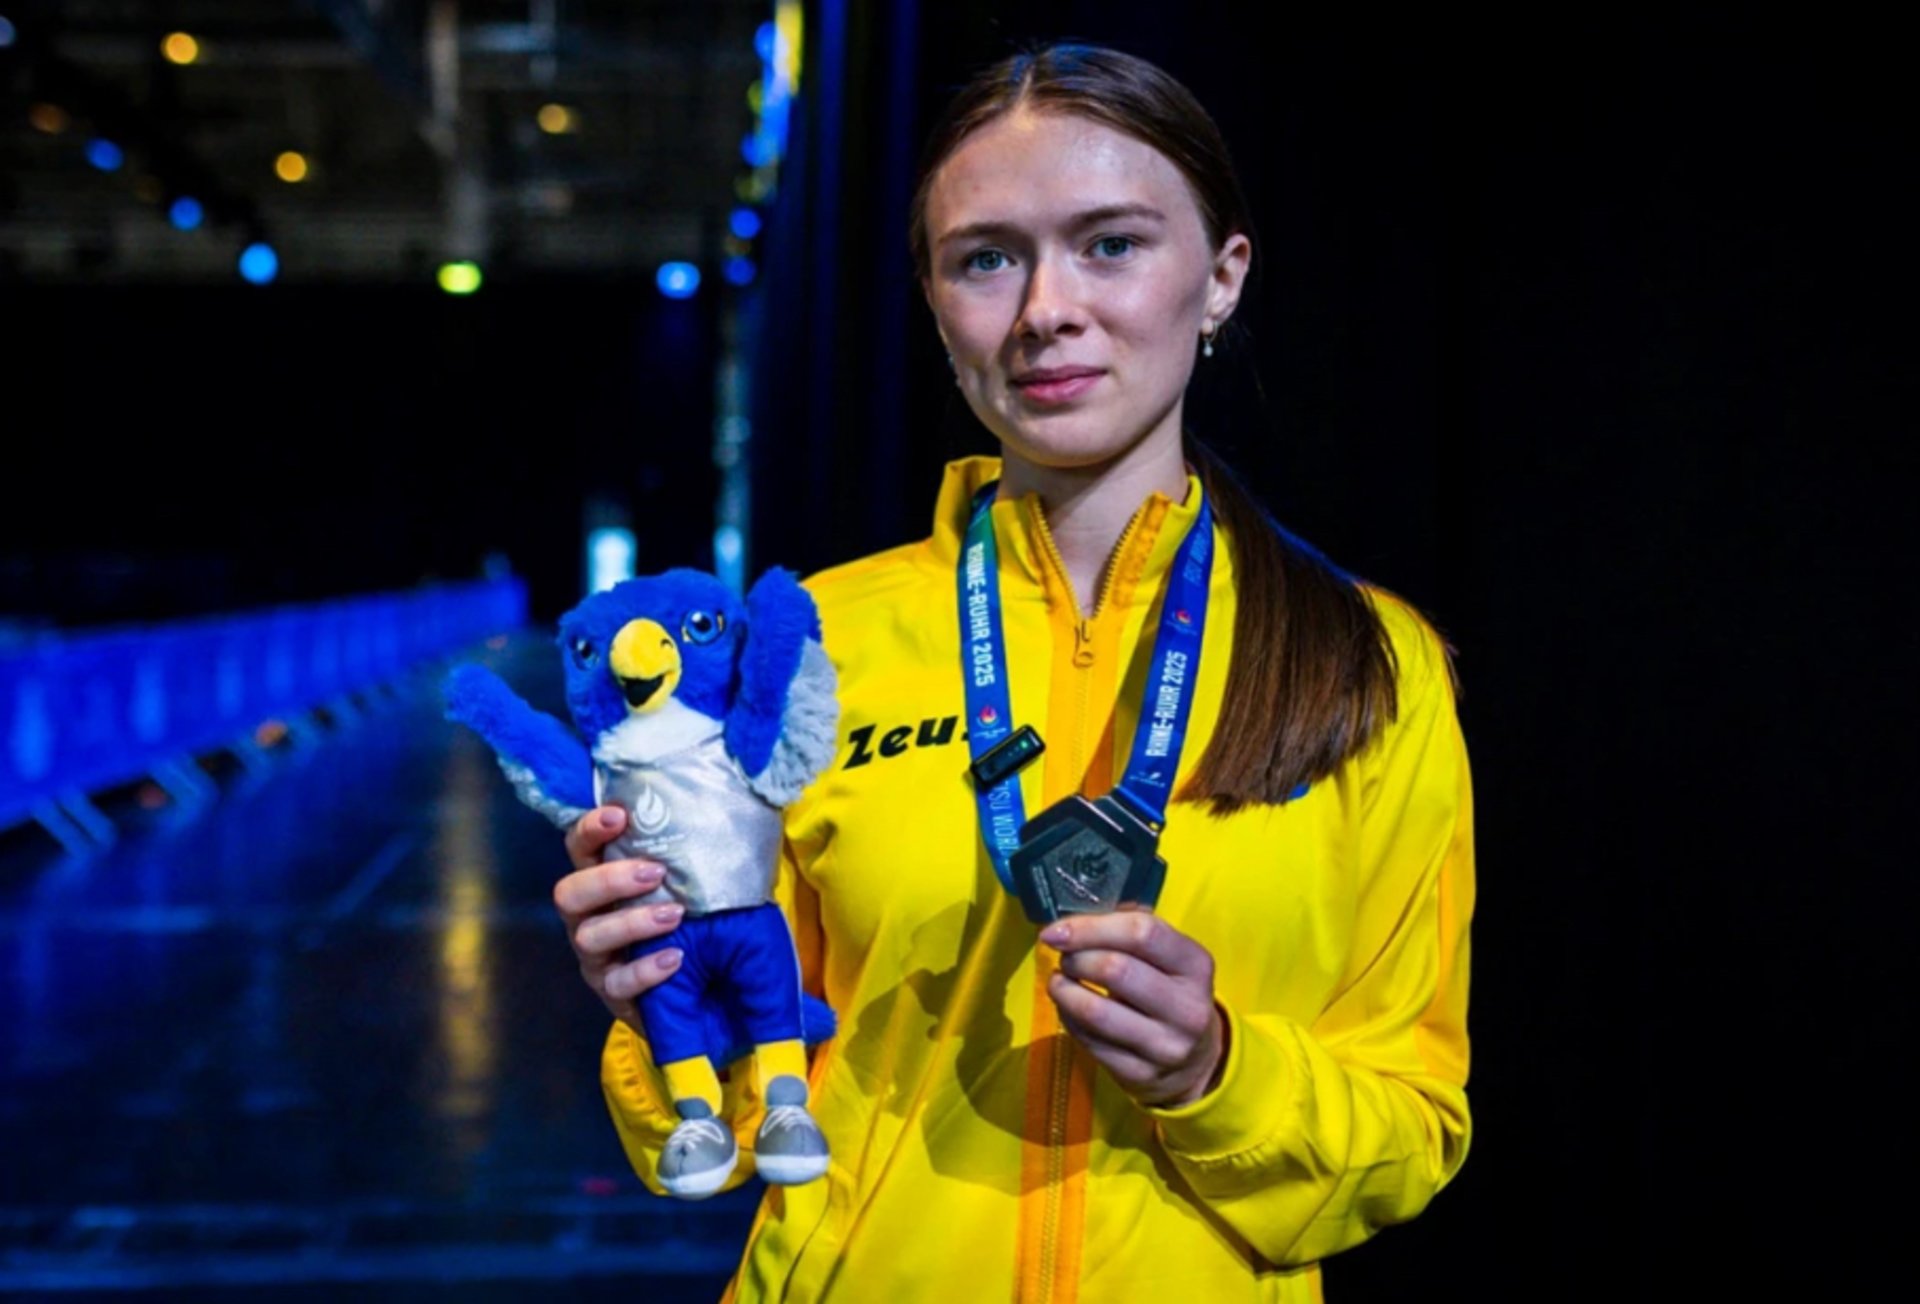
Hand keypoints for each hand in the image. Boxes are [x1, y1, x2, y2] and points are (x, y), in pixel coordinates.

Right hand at [555, 805, 684, 1033]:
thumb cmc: (694, 924)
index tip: (619, 815)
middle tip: (655, 872)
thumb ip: (694, 855)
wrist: (704, 989)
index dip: (590, 829)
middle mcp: (589, 918)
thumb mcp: (692, 886)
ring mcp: (596, 959)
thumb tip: (730, 809)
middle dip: (609, 879)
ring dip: (631, 921)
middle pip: (570, 893)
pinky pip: (618, 983)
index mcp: (603, 883)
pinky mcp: (613, 995)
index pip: (580, 849)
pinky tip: (675, 959)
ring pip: (589, 936)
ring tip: (674, 915)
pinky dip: (645, 969)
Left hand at [1041, 910, 1227, 1108]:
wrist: (1196, 1061)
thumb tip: (1074, 919)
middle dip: (1076, 958)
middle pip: (1115, 970)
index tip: (1057, 930)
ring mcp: (1164, 1046)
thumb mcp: (1170, 958)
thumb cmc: (1171, 993)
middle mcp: (1187, 1008)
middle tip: (1064, 957)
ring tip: (1059, 981)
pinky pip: (1088, 1041)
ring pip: (1096, 1011)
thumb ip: (1131, 932)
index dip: (1091, 927)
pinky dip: (1067, 1018)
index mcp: (1196, 965)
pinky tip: (1068, 1007)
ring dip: (1064, 990)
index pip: (1143, 933)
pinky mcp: (1139, 1074)